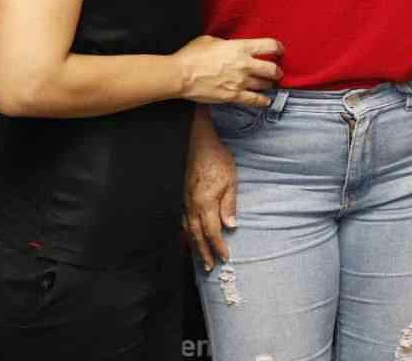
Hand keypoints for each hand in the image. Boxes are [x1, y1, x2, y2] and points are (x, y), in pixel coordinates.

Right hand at [176, 35, 282, 106]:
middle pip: (272, 69)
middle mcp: (245, 64)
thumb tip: (230, 47)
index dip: (278, 48)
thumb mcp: (211, 40)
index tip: (279, 51)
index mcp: (240, 47)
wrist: (181, 75)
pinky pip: (255, 100)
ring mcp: (241, 81)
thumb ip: (227, 44)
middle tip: (276, 72)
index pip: (269, 46)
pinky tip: (266, 101)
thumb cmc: (192, 56)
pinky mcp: (234, 96)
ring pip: (265, 85)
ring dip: (268, 85)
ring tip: (268, 85)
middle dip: (277, 71)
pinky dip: (263, 101)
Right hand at [183, 116, 236, 271]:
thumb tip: (230, 227)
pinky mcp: (181, 197)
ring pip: (187, 230)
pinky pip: (182, 221)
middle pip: (197, 236)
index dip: (218, 247)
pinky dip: (185, 233)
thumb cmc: (217, 159)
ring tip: (199, 258)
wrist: (197, 143)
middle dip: (204, 253)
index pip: (212, 232)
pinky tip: (187, 237)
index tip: (225, 258)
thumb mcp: (230, 181)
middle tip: (210, 268)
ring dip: (194, 246)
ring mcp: (184, 202)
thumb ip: (229, 205)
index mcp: (206, 204)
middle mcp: (192, 207)